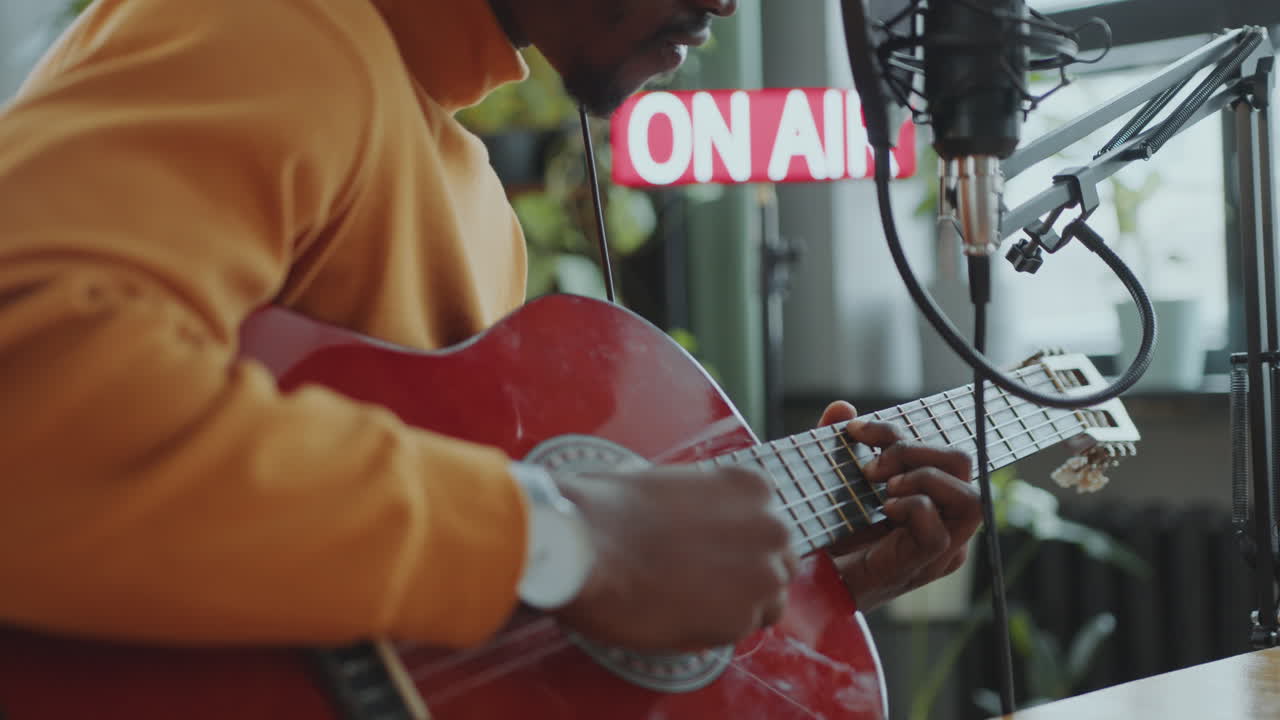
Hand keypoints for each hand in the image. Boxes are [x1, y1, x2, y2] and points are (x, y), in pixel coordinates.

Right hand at [551, 465, 795, 651]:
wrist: (585, 543)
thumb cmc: (610, 508)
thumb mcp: (670, 484)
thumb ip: (703, 505)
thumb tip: (698, 526)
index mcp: (753, 488)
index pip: (768, 525)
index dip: (741, 544)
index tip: (716, 552)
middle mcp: (770, 529)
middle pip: (779, 564)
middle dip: (748, 575)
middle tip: (704, 582)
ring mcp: (762, 577)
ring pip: (767, 603)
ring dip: (735, 605)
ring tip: (688, 601)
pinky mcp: (740, 620)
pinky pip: (737, 631)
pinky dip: (711, 629)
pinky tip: (676, 614)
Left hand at [819, 401, 979, 610]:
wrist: (810, 582)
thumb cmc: (830, 535)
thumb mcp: (834, 481)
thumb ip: (841, 446)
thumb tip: (842, 408)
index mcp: (932, 494)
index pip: (937, 447)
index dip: (896, 430)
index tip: (855, 431)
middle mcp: (946, 519)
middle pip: (963, 463)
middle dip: (914, 450)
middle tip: (870, 467)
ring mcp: (941, 546)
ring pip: (968, 498)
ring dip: (924, 480)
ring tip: (883, 487)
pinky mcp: (924, 565)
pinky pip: (938, 531)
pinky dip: (913, 509)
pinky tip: (884, 510)